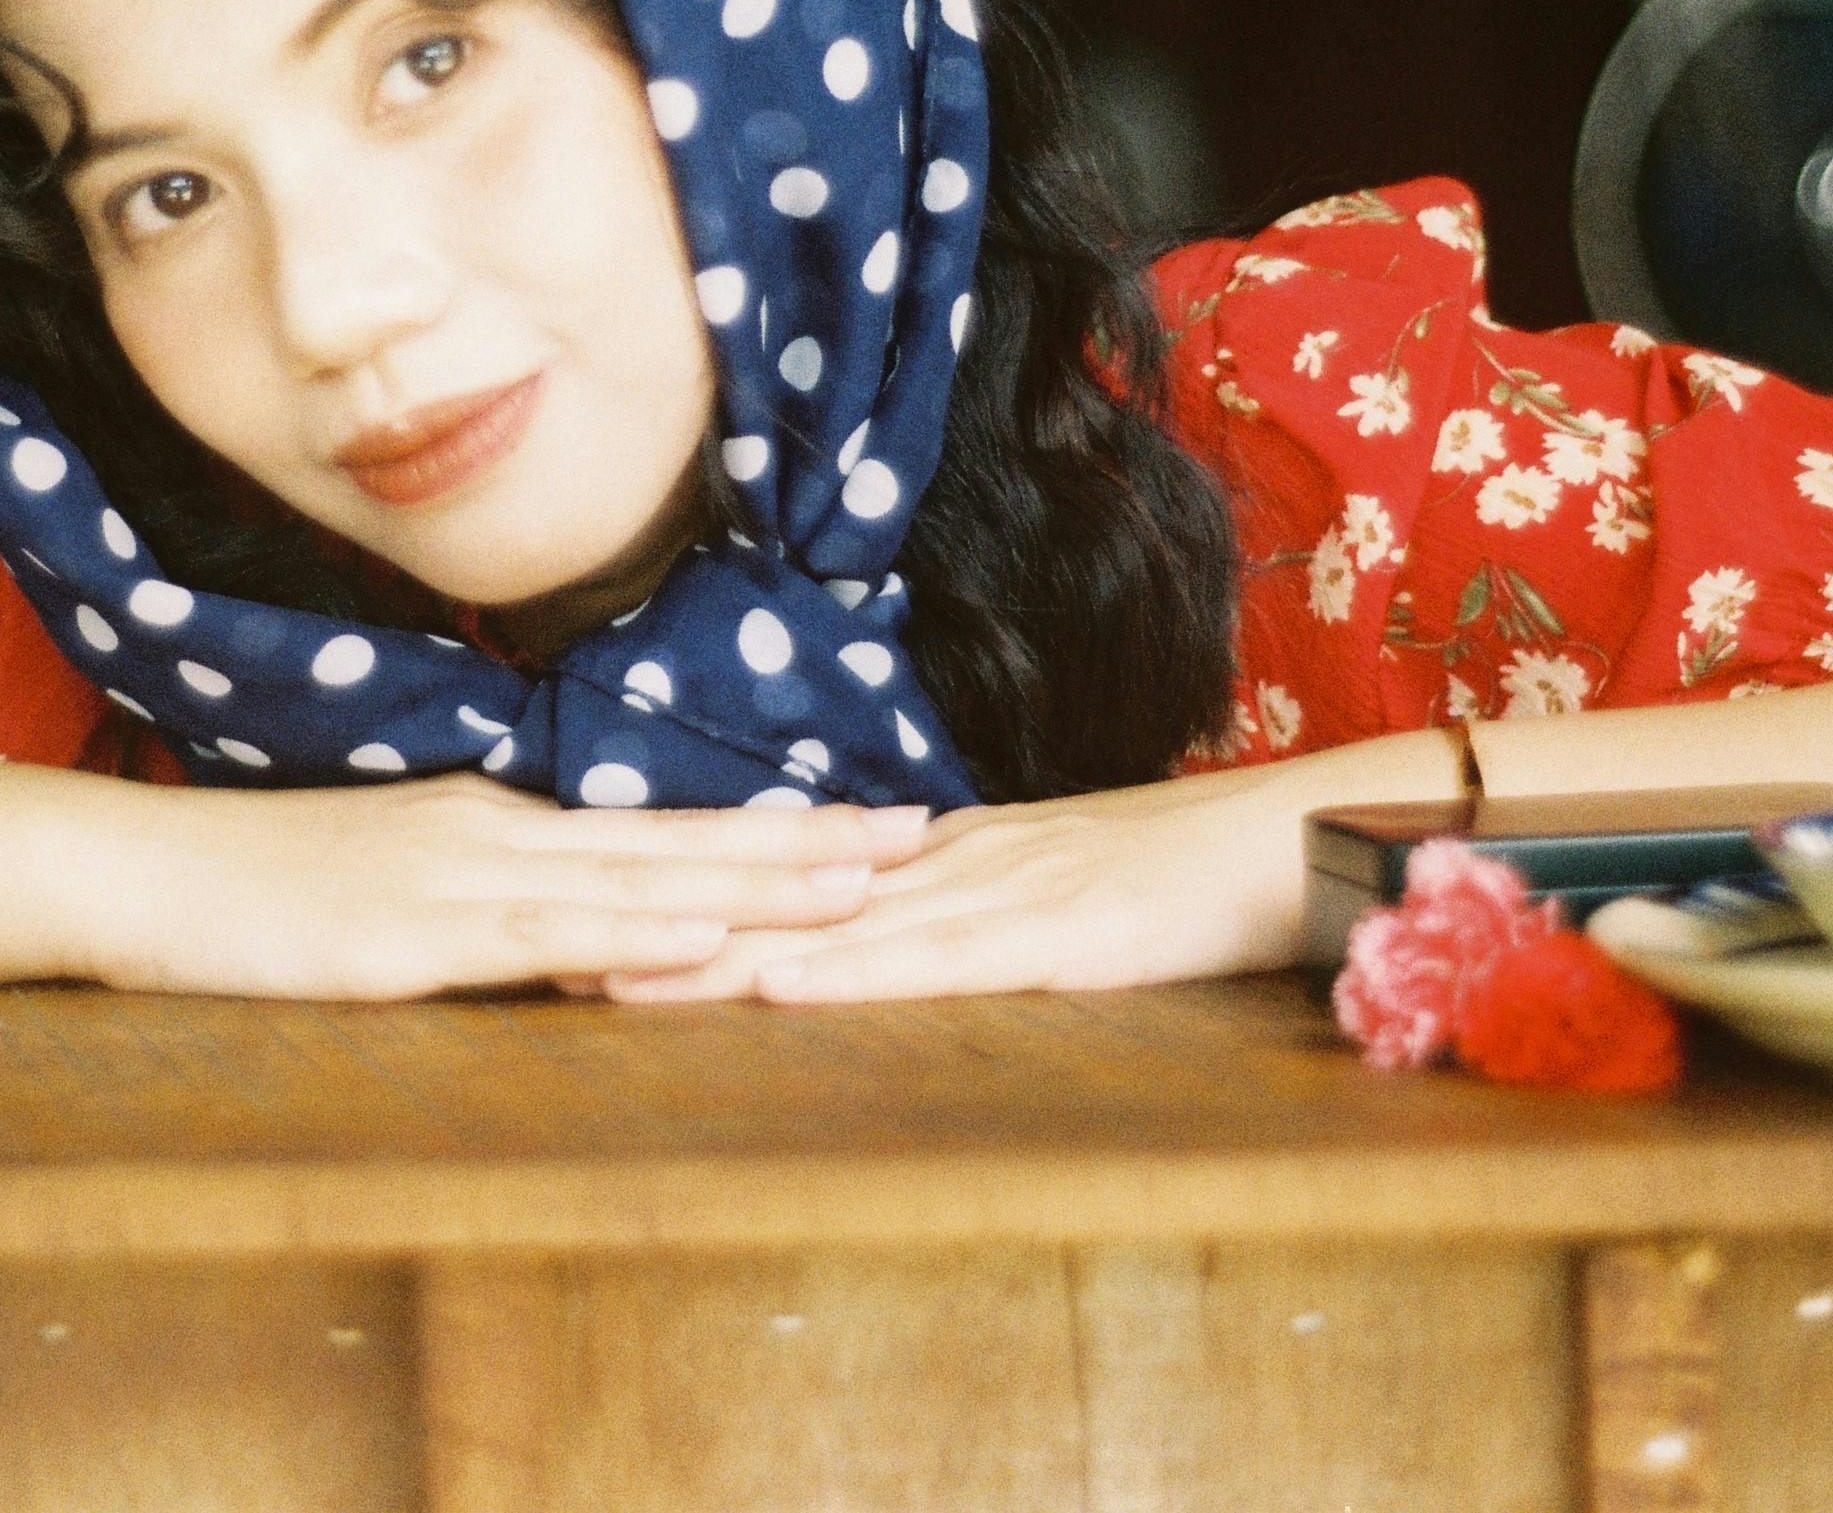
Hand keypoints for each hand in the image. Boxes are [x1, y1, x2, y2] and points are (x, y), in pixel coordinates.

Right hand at [80, 775, 931, 1001]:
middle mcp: (499, 838)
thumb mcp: (389, 897)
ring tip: (861, 881)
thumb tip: (572, 942)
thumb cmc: (252, 893)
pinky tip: (705, 936)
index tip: (874, 827)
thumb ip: (482, 914)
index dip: (773, 831)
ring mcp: (459, 881)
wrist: (136, 877)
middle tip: (921, 834)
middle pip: (681, 842)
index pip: (664, 831)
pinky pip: (541, 936)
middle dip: (806, 844)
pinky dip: (633, 936)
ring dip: (757, 884)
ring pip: (638, 883)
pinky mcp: (413, 937)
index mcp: (499, 830)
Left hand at [595, 768, 1312, 1003]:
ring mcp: (993, 898)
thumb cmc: (1183, 877)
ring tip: (612, 980)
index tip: (590, 916)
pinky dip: (852, 978)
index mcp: (946, 856)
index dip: (689, 898)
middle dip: (662, 931)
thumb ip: (975, 906)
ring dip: (719, 961)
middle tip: (547, 953)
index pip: (791, 877)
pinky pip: (934, 964)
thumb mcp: (1055, 890)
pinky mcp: (1049, 941)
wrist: (1285, 842)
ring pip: (830, 934)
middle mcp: (946, 866)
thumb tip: (892, 920)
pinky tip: (781, 992)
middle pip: (780, 903)